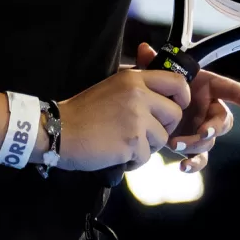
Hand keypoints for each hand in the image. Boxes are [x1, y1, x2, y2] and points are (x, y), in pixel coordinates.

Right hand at [56, 61, 192, 170]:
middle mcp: (138, 95)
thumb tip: (160, 89)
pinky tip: (117, 154)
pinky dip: (134, 161)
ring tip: (125, 144)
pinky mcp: (133, 142)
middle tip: (145, 133)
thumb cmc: (81, 112)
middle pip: (175, 113)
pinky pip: (147, 156)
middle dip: (165, 127)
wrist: (58, 131)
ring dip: (148, 146)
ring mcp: (136, 119)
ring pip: (163, 138)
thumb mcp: (110, 87)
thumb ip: (135, 86)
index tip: (175, 106)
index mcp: (133, 79)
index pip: (176, 81)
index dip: (181, 96)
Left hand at [137, 43, 239, 172]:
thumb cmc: (160, 86)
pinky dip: (193, 164)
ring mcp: (202, 129)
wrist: (150, 105)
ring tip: (176, 144)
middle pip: (222, 121)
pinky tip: (183, 166)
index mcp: (207, 88)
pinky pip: (199, 158)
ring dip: (195, 144)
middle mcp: (209, 110)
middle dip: (214, 127)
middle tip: (202, 132)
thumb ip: (153, 63)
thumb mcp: (156, 73)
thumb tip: (144, 49)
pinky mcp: (192, 147)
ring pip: (210, 142)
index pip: (231, 90)